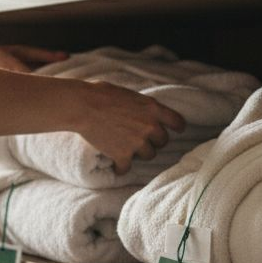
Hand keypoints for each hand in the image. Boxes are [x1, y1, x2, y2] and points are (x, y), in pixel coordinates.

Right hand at [70, 81, 185, 174]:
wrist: (83, 107)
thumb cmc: (101, 94)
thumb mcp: (130, 94)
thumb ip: (142, 106)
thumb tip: (143, 111)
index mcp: (153, 109)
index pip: (177, 122)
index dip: (177, 127)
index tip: (176, 130)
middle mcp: (149, 127)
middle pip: (162, 142)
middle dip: (153, 141)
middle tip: (140, 138)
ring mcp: (137, 143)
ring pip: (149, 155)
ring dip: (139, 153)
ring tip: (127, 149)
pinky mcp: (122, 155)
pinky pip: (126, 168)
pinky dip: (121, 168)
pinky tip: (116, 166)